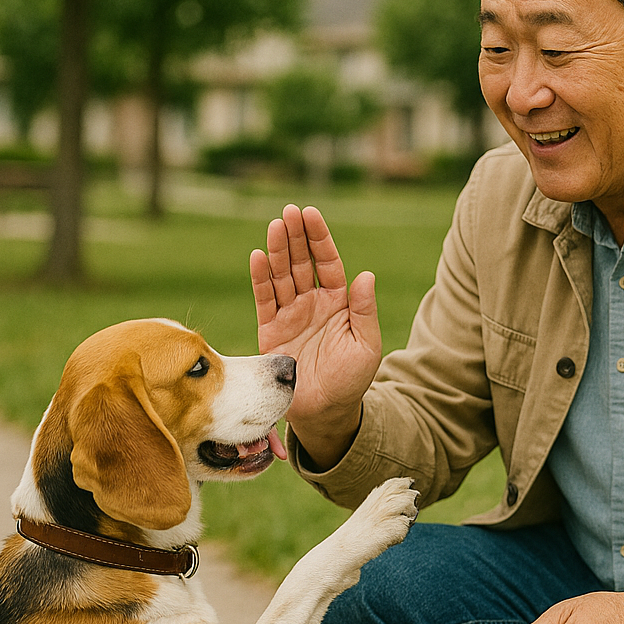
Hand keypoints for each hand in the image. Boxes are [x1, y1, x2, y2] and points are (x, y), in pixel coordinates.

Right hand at [250, 205, 381, 467]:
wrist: (325, 412)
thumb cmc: (350, 380)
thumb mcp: (366, 345)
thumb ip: (364, 311)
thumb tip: (366, 275)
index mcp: (338, 302)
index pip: (328, 262)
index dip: (319, 238)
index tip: (311, 214)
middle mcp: (312, 302)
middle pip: (302, 262)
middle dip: (296, 236)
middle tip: (289, 211)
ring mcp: (290, 314)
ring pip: (282, 275)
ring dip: (278, 250)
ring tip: (274, 226)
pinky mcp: (270, 329)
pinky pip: (264, 299)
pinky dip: (260, 278)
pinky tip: (258, 257)